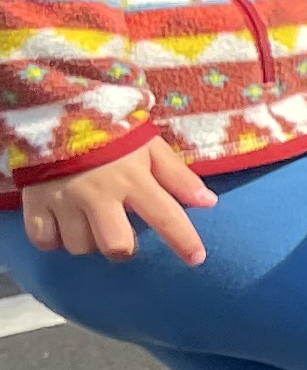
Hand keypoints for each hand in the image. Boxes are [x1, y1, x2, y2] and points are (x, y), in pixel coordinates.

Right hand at [19, 142, 215, 263]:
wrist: (53, 110)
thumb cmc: (110, 132)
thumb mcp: (149, 146)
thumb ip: (177, 176)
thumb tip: (209, 202)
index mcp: (132, 178)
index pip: (165, 217)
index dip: (184, 241)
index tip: (197, 259)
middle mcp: (97, 193)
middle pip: (116, 246)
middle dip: (123, 248)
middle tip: (121, 233)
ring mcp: (62, 199)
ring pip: (80, 246)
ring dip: (88, 240)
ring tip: (89, 221)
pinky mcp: (34, 201)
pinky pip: (44, 240)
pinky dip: (53, 238)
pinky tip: (62, 224)